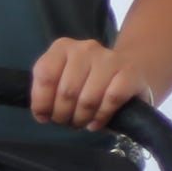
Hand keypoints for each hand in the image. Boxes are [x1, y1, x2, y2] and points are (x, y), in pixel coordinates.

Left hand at [30, 37, 152, 129]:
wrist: (129, 71)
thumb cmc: (87, 82)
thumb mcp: (61, 82)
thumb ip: (47, 93)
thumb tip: (42, 114)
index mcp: (62, 47)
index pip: (45, 74)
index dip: (42, 102)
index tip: (44, 116)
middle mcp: (85, 49)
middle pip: (66, 91)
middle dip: (63, 115)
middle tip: (67, 122)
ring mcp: (109, 58)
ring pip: (87, 99)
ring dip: (82, 119)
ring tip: (82, 123)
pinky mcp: (130, 72)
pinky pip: (111, 100)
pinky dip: (101, 116)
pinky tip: (97, 122)